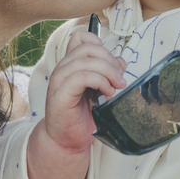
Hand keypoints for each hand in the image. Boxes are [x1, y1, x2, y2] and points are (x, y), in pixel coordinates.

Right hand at [41, 29, 125, 153]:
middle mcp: (63, 68)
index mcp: (71, 64)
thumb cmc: (81, 116)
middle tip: (120, 79)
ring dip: (108, 72)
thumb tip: (120, 62)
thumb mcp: (99, 90)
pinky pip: (82, 76)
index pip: (81, 37)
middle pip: (88, 47)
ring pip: (86, 60)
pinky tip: (107, 93)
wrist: (66, 140)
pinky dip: (99, 81)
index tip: (112, 64)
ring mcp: (59, 80)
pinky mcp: (60, 94)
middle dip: (110, 60)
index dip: (100, 45)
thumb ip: (107, 74)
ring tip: (116, 87)